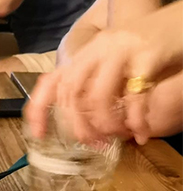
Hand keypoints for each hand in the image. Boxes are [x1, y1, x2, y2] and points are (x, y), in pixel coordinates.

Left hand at [25, 4, 182, 144]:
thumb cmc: (153, 46)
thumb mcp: (117, 63)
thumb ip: (98, 85)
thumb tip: (84, 124)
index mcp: (89, 52)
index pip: (52, 81)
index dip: (38, 110)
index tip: (38, 135)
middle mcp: (100, 48)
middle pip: (71, 93)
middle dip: (78, 126)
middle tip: (92, 144)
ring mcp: (123, 49)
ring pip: (97, 97)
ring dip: (103, 124)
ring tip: (116, 136)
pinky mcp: (148, 55)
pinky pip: (134, 97)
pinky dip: (135, 120)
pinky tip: (141, 132)